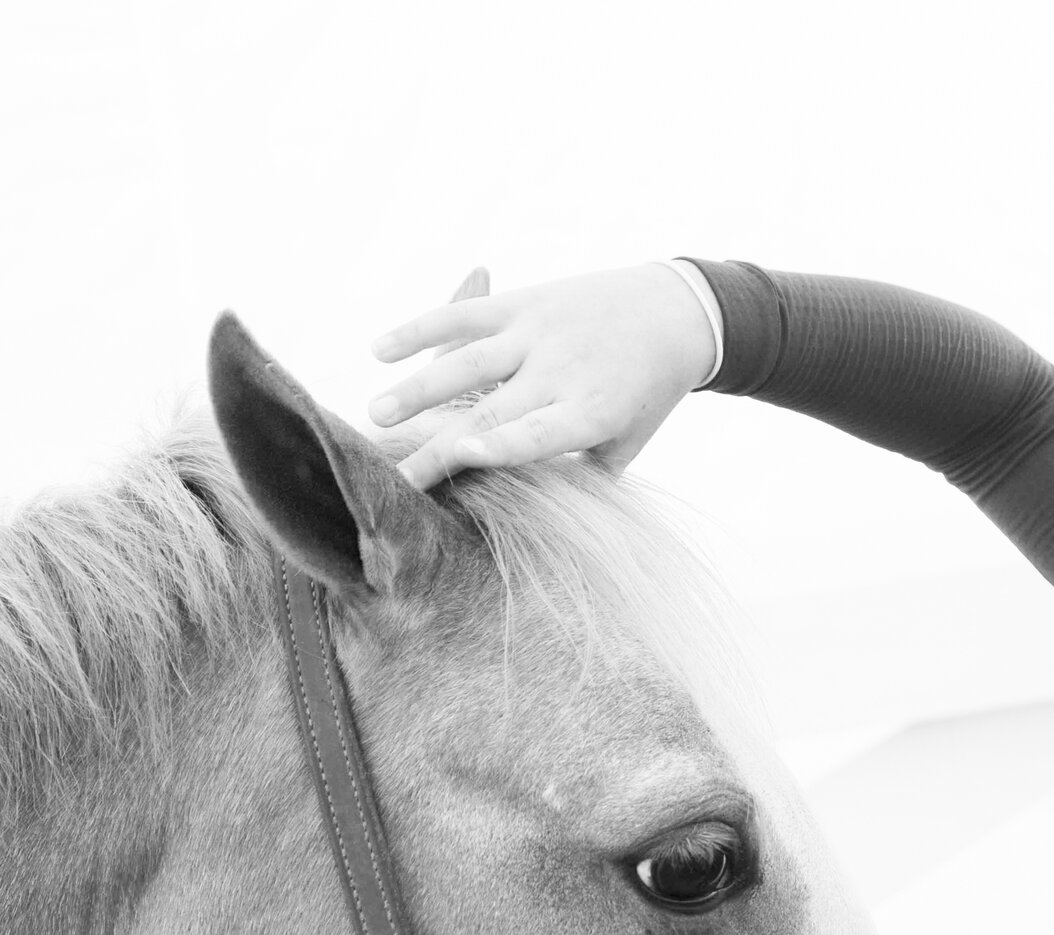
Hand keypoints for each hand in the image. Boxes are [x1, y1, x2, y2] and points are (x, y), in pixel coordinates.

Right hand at [368, 262, 714, 487]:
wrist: (676, 312)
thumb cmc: (647, 393)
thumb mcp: (627, 441)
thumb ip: (583, 472)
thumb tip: (533, 512)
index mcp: (592, 412)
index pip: (540, 434)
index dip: (504, 445)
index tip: (467, 456)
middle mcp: (563, 370)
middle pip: (490, 414)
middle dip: (440, 447)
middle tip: (397, 479)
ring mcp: (540, 332)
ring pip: (467, 362)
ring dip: (418, 389)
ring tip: (377, 416)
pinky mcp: (524, 302)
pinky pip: (464, 315)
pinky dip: (421, 329)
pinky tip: (378, 350)